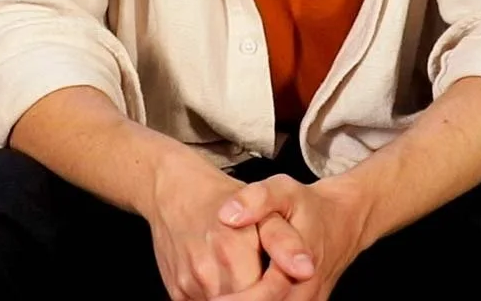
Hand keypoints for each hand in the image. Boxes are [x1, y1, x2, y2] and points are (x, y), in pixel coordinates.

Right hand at [144, 154, 317, 300]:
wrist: (173, 189)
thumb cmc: (223, 196)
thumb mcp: (261, 207)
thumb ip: (285, 241)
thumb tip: (307, 270)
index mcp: (233, 251)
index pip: (265, 294)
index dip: (277, 292)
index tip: (283, 284)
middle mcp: (206, 272)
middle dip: (259, 296)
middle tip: (263, 274)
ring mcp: (188, 283)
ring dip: (240, 297)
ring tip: (245, 272)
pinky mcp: (176, 291)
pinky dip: (219, 296)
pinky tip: (224, 278)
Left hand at [209, 175, 374, 300]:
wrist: (344, 220)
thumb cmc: (309, 207)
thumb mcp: (284, 190)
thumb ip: (257, 199)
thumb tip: (227, 216)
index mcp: (300, 269)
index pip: (261, 297)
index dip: (233, 299)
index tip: (208, 292)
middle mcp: (306, 295)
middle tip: (205, 292)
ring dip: (240, 300)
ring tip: (214, 293)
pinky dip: (251, 299)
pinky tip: (231, 292)